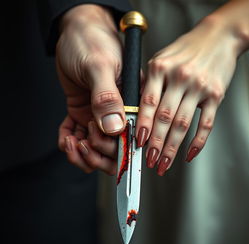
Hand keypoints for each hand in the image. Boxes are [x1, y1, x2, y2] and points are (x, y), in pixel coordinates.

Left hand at [56, 5, 124, 173]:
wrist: (74, 34)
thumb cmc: (92, 40)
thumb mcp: (99, 65)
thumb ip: (107, 97)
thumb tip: (114, 128)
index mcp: (133, 102)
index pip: (132, 137)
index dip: (117, 149)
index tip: (97, 143)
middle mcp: (119, 113)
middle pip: (114, 150)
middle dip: (96, 154)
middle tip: (82, 143)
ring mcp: (101, 116)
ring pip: (96, 149)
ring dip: (81, 153)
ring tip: (70, 141)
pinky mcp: (85, 114)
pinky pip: (79, 138)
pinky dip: (69, 142)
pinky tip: (65, 135)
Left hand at [136, 15, 241, 175]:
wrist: (218, 37)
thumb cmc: (184, 50)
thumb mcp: (160, 59)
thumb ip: (148, 83)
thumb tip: (137, 111)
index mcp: (160, 68)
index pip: (147, 103)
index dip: (142, 125)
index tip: (138, 143)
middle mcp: (179, 77)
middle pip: (164, 117)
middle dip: (155, 143)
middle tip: (149, 161)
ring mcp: (199, 87)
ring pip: (183, 124)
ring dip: (172, 147)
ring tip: (164, 163)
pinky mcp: (216, 95)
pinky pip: (206, 123)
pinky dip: (198, 141)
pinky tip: (189, 154)